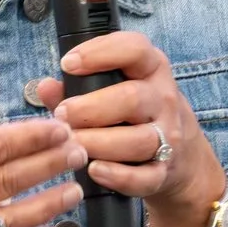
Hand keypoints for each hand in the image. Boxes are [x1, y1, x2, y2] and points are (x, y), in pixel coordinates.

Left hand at [37, 33, 227, 226]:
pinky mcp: (163, 171)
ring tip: (71, 144)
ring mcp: (168, 137)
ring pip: (138, 140)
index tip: (68, 64)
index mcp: (151, 70)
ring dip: (99, 143)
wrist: (181, 154)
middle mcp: (163, 100)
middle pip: (132, 99)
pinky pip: (143, 177)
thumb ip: (76, 87)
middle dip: (91, 108)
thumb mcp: (115, 88)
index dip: (100, 53)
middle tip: (62, 115)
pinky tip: (94, 170)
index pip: (135, 49)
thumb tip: (46, 87)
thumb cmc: (135, 113)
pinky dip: (118, 176)